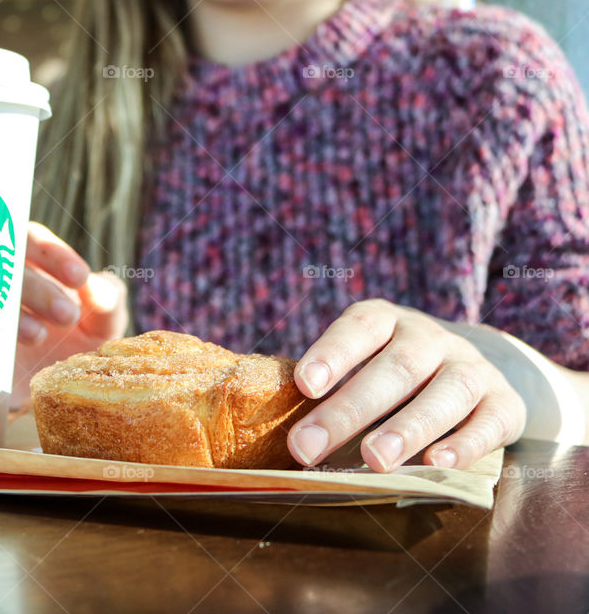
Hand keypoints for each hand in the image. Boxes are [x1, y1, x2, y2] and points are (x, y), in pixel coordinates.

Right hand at [11, 223, 127, 408]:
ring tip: (40, 336)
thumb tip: (95, 288)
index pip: (35, 242)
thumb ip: (108, 302)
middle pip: (3, 264)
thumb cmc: (78, 345)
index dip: (55, 256)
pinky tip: (4, 347)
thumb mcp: (102, 325)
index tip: (79, 279)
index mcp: (31, 260)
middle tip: (66, 315)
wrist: (47, 392)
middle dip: (38, 288)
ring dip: (13, 312)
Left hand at [287, 299, 525, 471]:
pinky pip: (488, 423)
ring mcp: (472, 369)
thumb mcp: (366, 363)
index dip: (332, 353)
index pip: (360, 327)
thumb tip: (282, 433)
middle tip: (308, 446)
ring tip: (374, 459)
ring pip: (445, 393)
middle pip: (395, 368)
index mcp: (387, 322)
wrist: (481, 369)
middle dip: (349, 410)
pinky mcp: (504, 404)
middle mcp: (430, 338)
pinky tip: (437, 464)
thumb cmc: (396, 374)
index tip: (303, 384)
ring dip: (407, 427)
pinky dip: (464, 444)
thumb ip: (331, 389)